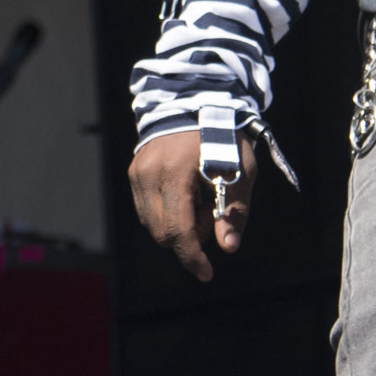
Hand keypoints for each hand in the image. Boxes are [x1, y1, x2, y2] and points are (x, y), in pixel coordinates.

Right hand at [127, 131, 246, 282]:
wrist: (196, 101)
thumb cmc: (224, 136)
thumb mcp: (241, 170)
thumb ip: (235, 211)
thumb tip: (228, 247)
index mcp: (176, 173)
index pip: (178, 230)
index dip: (192, 257)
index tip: (206, 274)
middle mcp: (149, 174)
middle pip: (163, 233)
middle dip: (189, 237)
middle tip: (211, 213)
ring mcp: (138, 173)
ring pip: (152, 224)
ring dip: (177, 225)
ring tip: (199, 200)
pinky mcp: (134, 172)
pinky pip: (147, 209)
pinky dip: (167, 213)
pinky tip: (185, 194)